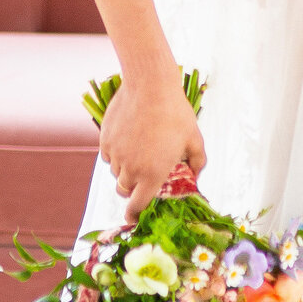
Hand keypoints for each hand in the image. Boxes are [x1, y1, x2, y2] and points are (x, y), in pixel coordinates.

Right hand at [100, 76, 206, 220]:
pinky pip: (109, 155)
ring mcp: (115, 154)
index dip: (135, 215)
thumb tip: (195, 175)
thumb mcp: (194, 139)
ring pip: (116, 172)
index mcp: (151, 175)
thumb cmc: (175, 112)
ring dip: (125, 169)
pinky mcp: (105, 139)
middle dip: (133, 188)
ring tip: (140, 149)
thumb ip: (197, 163)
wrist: (149, 84)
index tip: (135, 217)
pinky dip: (116, 153)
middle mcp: (130, 169)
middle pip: (124, 190)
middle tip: (144, 174)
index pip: (137, 207)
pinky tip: (129, 137)